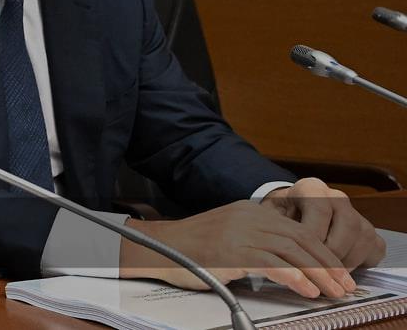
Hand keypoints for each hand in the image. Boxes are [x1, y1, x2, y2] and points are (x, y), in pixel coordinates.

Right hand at [122, 200, 356, 298]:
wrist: (157, 249)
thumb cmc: (192, 249)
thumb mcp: (230, 235)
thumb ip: (257, 240)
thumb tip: (291, 262)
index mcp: (251, 210)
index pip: (299, 229)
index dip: (324, 252)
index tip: (338, 271)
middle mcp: (249, 217)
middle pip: (302, 239)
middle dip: (328, 264)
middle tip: (345, 285)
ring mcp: (240, 233)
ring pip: (293, 252)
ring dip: (319, 274)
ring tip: (333, 291)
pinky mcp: (232, 252)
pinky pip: (273, 265)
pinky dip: (295, 278)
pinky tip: (307, 290)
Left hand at [262, 177, 385, 269]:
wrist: (290, 214)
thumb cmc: (279, 217)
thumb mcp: (269, 217)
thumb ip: (274, 229)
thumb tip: (277, 251)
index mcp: (311, 189)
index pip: (321, 209)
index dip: (313, 236)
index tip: (301, 255)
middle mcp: (336, 197)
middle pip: (348, 224)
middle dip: (333, 252)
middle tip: (318, 269)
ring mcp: (355, 213)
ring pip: (363, 237)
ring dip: (347, 261)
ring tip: (327, 274)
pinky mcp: (368, 230)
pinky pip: (374, 247)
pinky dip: (360, 263)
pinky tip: (340, 271)